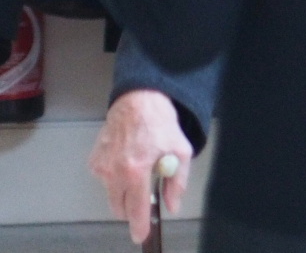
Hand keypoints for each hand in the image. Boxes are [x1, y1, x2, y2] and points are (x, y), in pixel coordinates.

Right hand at [89, 90, 192, 243]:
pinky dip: (115, 177)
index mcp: (136, 170)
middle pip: (119, 207)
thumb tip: (172, 205)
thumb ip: (176, 181)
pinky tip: (126, 160)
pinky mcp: (94, 161)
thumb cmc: (160, 124)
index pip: (136, 208)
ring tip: (138, 170)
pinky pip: (105, 180)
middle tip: (145, 198)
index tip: (140, 236)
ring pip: (111, 195)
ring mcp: (101, 167)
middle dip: (131, 209)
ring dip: (124, 192)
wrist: (137, 101)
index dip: (139, 225)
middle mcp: (114, 172)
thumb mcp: (180, 150)